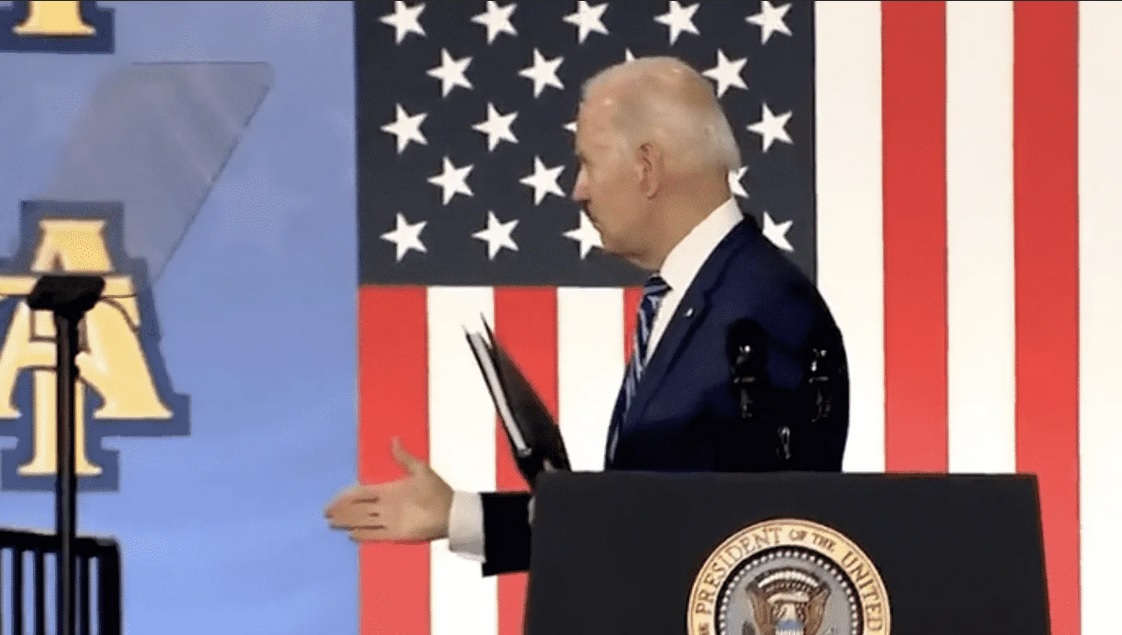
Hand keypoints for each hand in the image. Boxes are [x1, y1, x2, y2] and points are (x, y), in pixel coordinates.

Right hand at [325, 437, 453, 542]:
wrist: (452, 511)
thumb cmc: (437, 490)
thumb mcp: (419, 470)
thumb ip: (403, 457)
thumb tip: (394, 439)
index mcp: (389, 490)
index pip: (362, 493)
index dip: (346, 497)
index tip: (332, 500)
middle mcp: (385, 506)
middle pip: (358, 509)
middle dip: (342, 510)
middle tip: (325, 514)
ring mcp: (389, 520)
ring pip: (363, 521)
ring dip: (348, 521)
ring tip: (331, 523)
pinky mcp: (396, 533)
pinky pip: (376, 534)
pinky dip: (364, 535)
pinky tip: (351, 535)